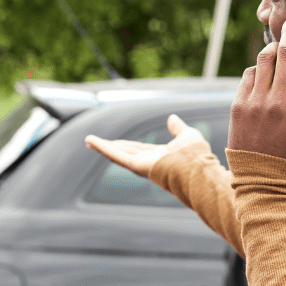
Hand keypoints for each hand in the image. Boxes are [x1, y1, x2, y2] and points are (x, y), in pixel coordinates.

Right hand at [84, 114, 208, 177]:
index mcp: (159, 156)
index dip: (126, 145)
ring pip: (118, 154)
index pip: (139, 149)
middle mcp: (148, 162)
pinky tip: (92, 142)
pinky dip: (103, 148)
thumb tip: (172, 118)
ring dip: (102, 147)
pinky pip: (116, 156)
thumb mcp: (187, 135)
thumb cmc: (196, 155)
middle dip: (110, 147)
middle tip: (94, 143)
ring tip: (88, 141)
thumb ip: (178, 128)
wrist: (197, 168)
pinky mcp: (136, 166)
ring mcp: (141, 165)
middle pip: (124, 152)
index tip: (115, 142)